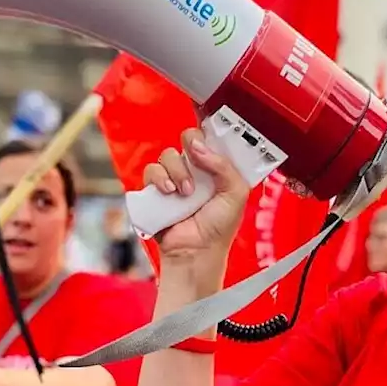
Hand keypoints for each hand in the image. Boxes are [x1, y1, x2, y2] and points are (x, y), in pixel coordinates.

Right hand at [141, 128, 249, 266]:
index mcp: (217, 169)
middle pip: (187, 139)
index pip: (212, 140)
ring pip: (168, 154)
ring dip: (177, 170)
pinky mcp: (156, 190)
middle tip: (196, 161)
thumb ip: (224, 166)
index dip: (210, 133)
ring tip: (184, 192)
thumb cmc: (218, 229)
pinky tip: (169, 193)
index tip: (210, 134)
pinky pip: (151, 170)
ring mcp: (175, 179)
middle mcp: (196, 171)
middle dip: (191, 145)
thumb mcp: (235, 194)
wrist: (195, 252)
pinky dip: (159, 179)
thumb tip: (200, 147)